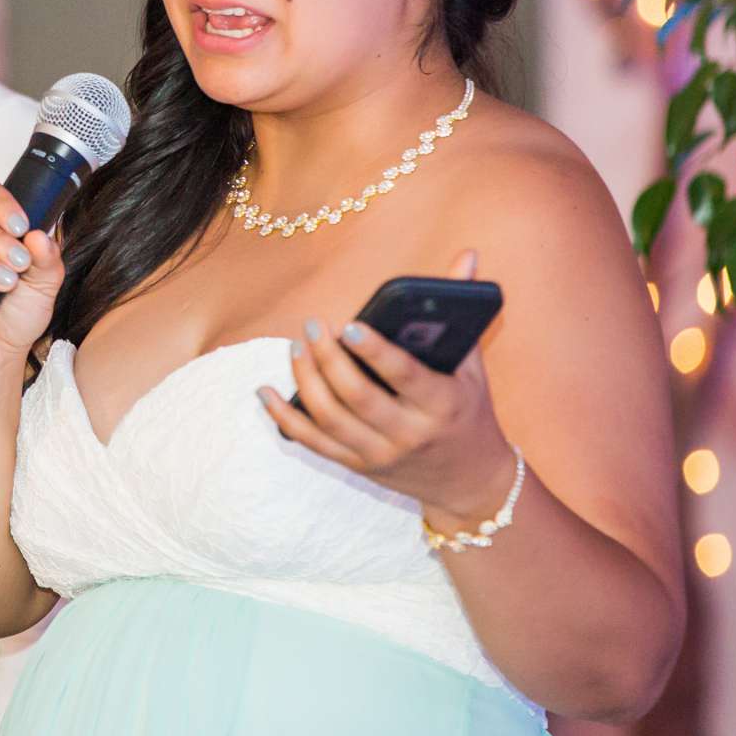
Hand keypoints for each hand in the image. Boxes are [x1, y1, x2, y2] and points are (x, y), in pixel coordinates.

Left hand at [255, 250, 517, 527]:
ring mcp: (381, 454)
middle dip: (328, 360)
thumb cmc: (468, 411)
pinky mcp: (359, 467)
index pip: (403, 375)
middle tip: (311, 326)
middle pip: (357, 397)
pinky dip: (284, 418)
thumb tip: (466, 255)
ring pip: (331, 420)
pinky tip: (264, 392)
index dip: (374, 351)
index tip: (348, 326)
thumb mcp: (471, 366)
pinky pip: (314, 443)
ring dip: (305, 381)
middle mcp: (409, 433)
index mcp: (441, 403)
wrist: (470, 480)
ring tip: (294, 347)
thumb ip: (461, 313)